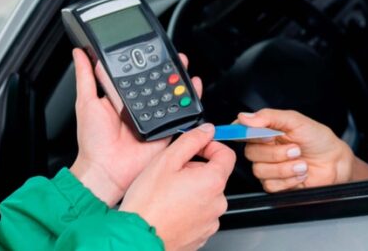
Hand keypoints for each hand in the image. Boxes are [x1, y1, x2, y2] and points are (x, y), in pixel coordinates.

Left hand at [69, 48, 202, 206]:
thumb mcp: (85, 102)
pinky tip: (192, 88)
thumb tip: (80, 54)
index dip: (143, 60)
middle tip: (172, 54)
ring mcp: (153, 117)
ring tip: (183, 66)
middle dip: (166, 67)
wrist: (106, 170)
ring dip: (179, 80)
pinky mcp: (164, 130)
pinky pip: (180, 114)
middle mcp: (137, 106)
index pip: (134, 73)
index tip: (149, 47)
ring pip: (170, 94)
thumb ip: (85, 77)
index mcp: (120, 97)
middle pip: (156, 81)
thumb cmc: (93, 141)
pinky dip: (189, 102)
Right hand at [119, 124, 234, 250]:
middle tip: (171, 173)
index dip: (211, 146)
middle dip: (195, 169)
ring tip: (167, 193)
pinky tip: (170, 207)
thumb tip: (206, 130)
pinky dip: (189, 207)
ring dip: (191, 189)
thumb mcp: (166, 160)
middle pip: (214, 175)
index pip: (227, 154)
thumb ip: (191, 140)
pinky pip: (200, 213)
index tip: (197, 147)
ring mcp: (211, 221)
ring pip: (206, 195)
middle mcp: (217, 202)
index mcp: (212, 181)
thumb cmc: (149, 203)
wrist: (140, 236)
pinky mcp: (202, 234)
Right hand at [238, 109, 354, 191]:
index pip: (241, 131)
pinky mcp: (276, 184)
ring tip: (301, 163)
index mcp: (264, 131)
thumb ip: (269, 117)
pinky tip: (300, 173)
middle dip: (276, 153)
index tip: (264, 136)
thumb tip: (244, 117)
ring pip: (260, 170)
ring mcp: (269, 167)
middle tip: (295, 149)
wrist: (335, 162)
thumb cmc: (317, 139)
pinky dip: (288, 180)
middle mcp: (264, 149)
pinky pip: (270, 185)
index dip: (245, 134)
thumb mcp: (295, 121)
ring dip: (285, 168)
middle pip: (250, 153)